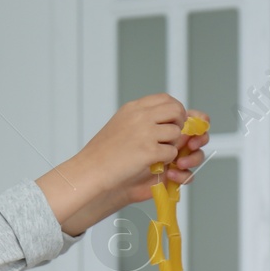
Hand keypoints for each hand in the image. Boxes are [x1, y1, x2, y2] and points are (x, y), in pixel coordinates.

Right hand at [37, 96, 209, 233]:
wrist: (90, 171)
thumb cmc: (102, 154)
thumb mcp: (121, 124)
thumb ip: (142, 118)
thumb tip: (165, 118)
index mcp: (134, 108)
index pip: (166, 99)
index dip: (174, 110)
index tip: (173, 121)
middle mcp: (141, 116)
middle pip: (176, 111)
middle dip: (179, 124)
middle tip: (171, 138)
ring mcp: (146, 132)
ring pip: (176, 133)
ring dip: (171, 145)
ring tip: (155, 153)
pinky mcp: (149, 151)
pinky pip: (171, 153)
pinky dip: (165, 160)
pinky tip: (151, 163)